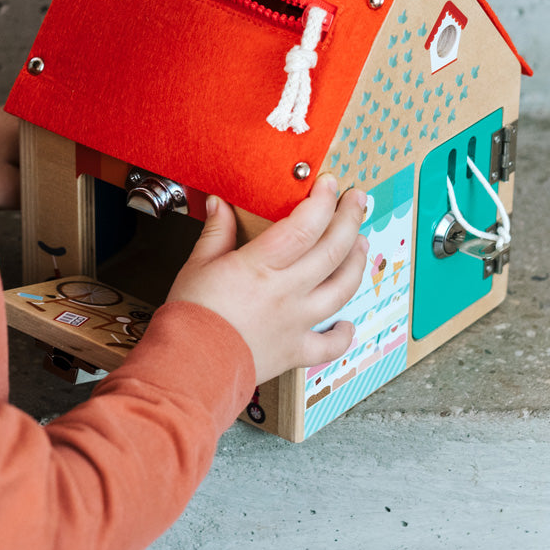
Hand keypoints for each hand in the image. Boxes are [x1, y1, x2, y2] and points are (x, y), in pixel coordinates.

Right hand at [166, 175, 368, 383]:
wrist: (190, 365)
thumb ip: (216, 233)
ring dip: (357, 263)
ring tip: (360, 245)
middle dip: (350, 219)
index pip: (305, 225)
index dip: (322, 200)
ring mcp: (297, 321)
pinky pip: (330, 345)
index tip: (328, 183)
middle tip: (357, 200)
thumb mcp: (197, 265)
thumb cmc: (190, 316)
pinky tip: (347, 324)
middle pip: (333, 250)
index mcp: (261, 266)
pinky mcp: (296, 350)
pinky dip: (343, 334)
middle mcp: (287, 291)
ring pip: (342, 289)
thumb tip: (219, 204)